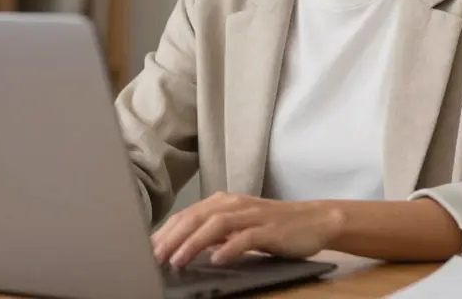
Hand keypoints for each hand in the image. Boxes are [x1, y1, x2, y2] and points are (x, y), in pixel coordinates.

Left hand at [151, 191, 342, 267]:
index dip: (165, 231)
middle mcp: (234, 204)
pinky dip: (229, 248)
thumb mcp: (238, 226)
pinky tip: (217, 260)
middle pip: (196, 218)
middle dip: (172, 238)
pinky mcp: (269, 229)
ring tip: (177, 260)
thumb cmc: (273, 227)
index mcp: (223, 202)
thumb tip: (181, 247)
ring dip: (193, 243)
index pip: (187, 215)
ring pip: (215, 225)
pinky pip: (245, 238)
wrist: (314, 220)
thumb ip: (213, 233)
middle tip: (154, 257)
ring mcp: (252, 215)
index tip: (146, 249)